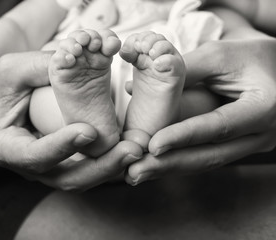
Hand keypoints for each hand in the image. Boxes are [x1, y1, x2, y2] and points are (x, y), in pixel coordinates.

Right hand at [0, 51, 142, 190]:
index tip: (88, 131)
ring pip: (82, 179)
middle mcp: (28, 167)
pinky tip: (129, 148)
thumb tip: (73, 62)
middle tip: (129, 150)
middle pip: (66, 179)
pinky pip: (88, 169)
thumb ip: (38, 66)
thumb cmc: (0, 88)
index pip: (34, 156)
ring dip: (111, 167)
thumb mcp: (11, 70)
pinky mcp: (64, 163)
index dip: (61, 147)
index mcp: (7, 147)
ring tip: (136, 150)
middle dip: (101, 167)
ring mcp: (48, 168)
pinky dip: (109, 162)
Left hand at [125, 38, 275, 184]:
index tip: (152, 146)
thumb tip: (132, 89)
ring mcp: (252, 145)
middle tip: (135, 173)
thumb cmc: (248, 56)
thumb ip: (183, 73)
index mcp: (264, 107)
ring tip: (137, 175)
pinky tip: (154, 167)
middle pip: (212, 156)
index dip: (184, 136)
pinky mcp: (239, 147)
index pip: (219, 126)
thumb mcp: (218, 56)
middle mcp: (263, 134)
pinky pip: (207, 158)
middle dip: (170, 165)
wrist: (275, 68)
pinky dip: (180, 163)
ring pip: (207, 162)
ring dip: (170, 169)